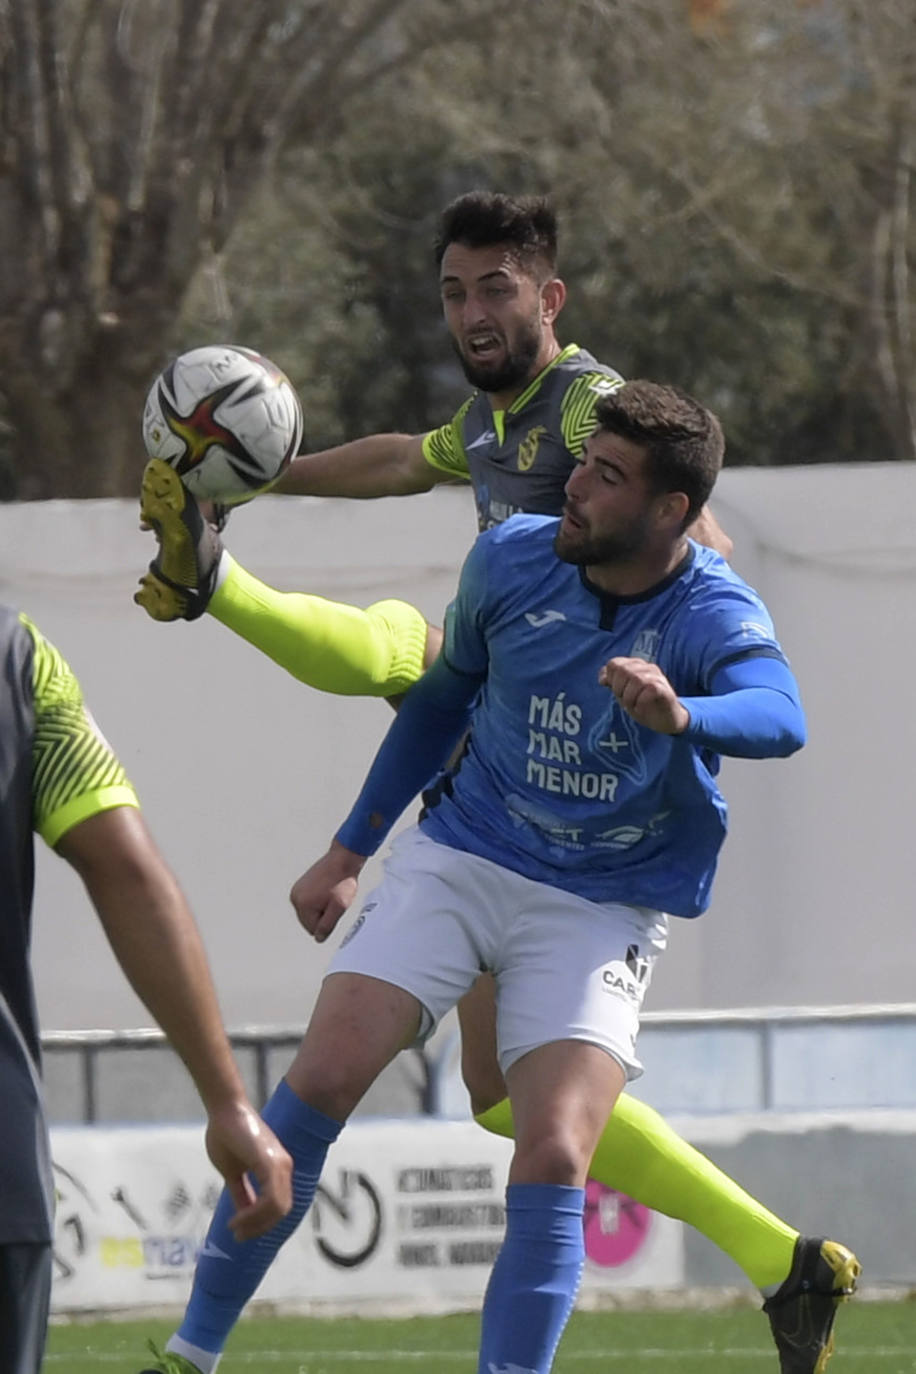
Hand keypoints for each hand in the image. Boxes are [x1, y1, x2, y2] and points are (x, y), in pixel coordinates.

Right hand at [204, 1101, 292, 1241]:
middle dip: (260, 1228)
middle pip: (281, 1211)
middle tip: (238, 1236)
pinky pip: (270, 1199)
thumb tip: (243, 1214)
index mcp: (277, 1169)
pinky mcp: (271, 1163)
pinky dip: (255, 1214)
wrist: (223, 1110)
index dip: (262, 1224)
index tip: (240, 1233)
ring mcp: (280, 1164)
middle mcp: (285, 1167)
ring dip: (256, 1224)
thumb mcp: (232, 1172)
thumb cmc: (226, 1135)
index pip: (279, 1205)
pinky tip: (238, 1218)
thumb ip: (241, 1193)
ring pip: (278, 1208)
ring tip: (235, 1228)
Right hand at [290, 840, 364, 943]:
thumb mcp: (339, 907)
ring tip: (330, 894)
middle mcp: (295, 899)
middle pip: (309, 922)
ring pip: (308, 913)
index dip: (328, 921)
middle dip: (322, 915)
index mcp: (303, 905)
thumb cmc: (343, 883)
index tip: (335, 906)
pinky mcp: (299, 886)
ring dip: (320, 908)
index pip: (313, 930)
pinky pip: (308, 903)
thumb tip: (318, 939)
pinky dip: (317, 901)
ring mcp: (295, 891)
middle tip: (333, 900)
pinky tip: (326, 890)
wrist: (342, 860)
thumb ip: (327, 925)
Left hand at [599, 657, 688, 734]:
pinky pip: (651, 688)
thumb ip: (613, 683)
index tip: (616, 693)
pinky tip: (640, 709)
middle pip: (623, 670)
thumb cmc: (645, 705)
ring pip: (636, 679)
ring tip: (633, 706)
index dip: (610, 679)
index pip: (614, 664)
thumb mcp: (624, 694)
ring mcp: (658, 677)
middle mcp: (647, 668)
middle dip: (619, 689)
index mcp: (636, 666)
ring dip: (629, 697)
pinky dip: (641, 702)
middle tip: (625, 701)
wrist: (667, 721)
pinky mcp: (665, 690)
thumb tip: (602, 678)